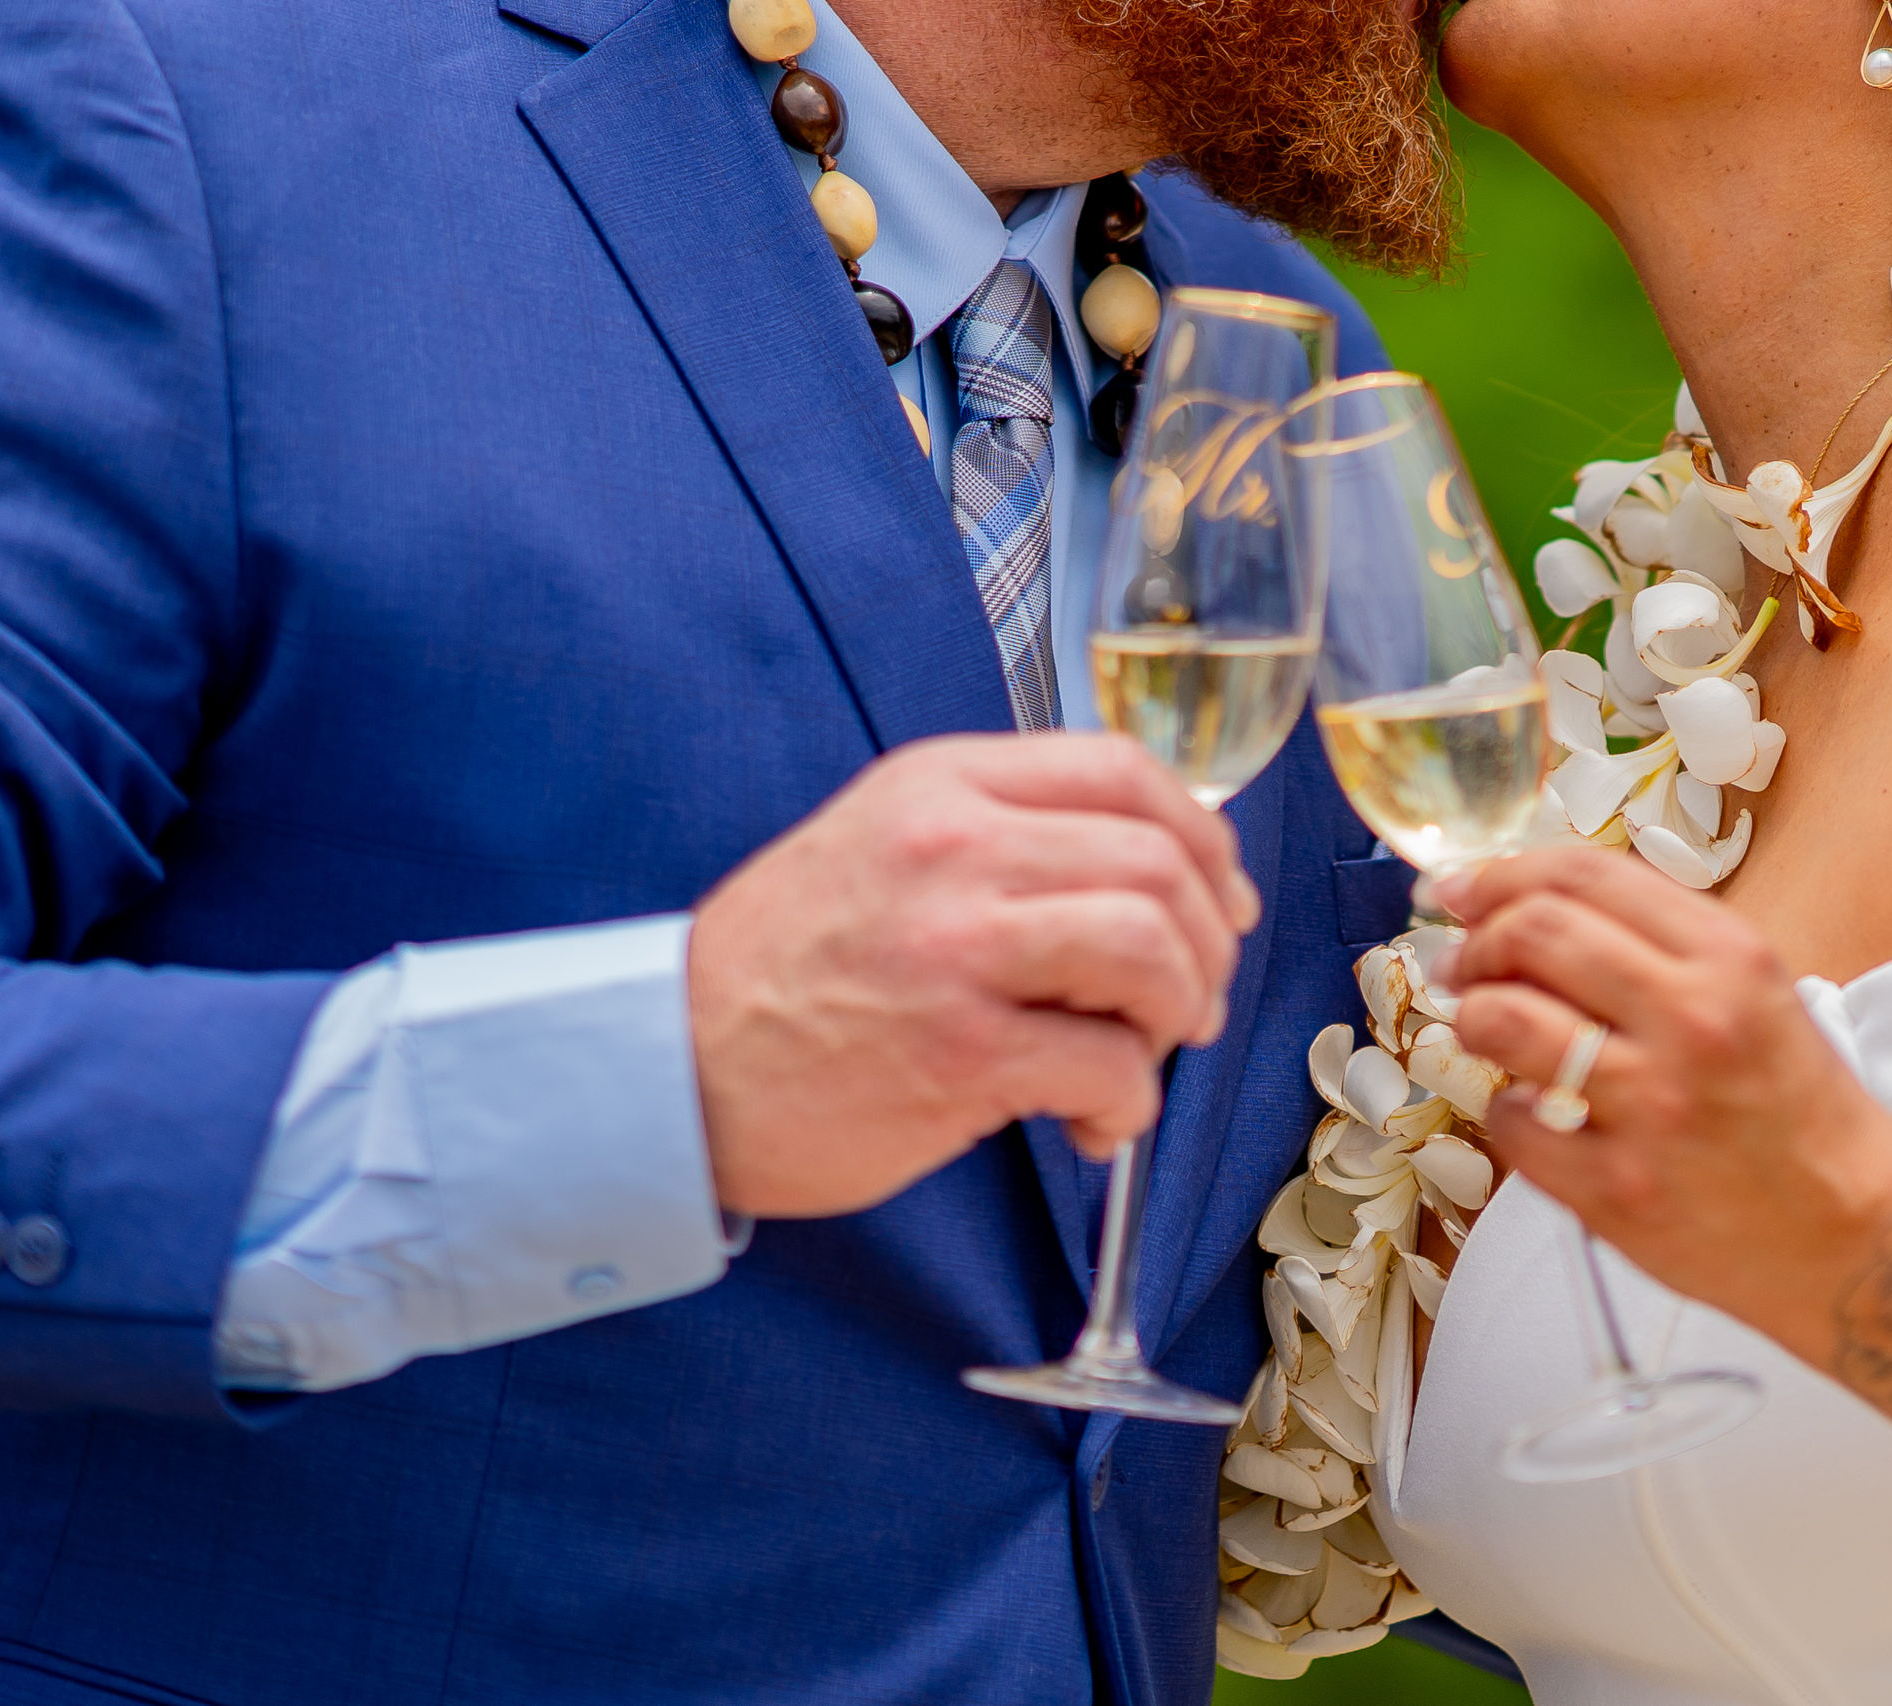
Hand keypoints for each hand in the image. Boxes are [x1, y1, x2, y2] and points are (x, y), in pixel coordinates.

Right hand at [687, 734, 1259, 1216]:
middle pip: (1157, 862)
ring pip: (1150, 951)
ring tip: (1143, 1053)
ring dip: (1179, 1014)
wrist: (673, 1067)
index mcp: (942, 784)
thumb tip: (1158, 864)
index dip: (1201, 837)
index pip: (1123, 771)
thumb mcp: (885, 841)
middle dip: (1206, 941)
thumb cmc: (790, 966)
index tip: (1218, 897)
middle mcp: (953, 850)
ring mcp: (956, 952)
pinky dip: (1128, 1105)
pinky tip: (1089, 1121)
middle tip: (1190, 999)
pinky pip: (1109, 1067)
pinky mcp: (958, 1057)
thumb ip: (1003, 830)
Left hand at [1434, 844, 1891, 1316]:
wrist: (1861, 1241)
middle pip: (1535, 934)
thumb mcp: (1758, 995)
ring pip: (1507, 1021)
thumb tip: (1539, 912)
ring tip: (1480, 1025)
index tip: (1465, 887)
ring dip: (1475, 1015)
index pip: (1586, 875)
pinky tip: (1530, 1114)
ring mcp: (1652, 1108)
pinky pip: (1514, 1127)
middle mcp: (1691, 1020)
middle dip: (1478, 939)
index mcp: (1730, 959)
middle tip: (1463, 959)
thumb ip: (1661, 947)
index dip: (1504, 872)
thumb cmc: (1804, 1117)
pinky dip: (1505, 1112)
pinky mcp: (1619, 1191)